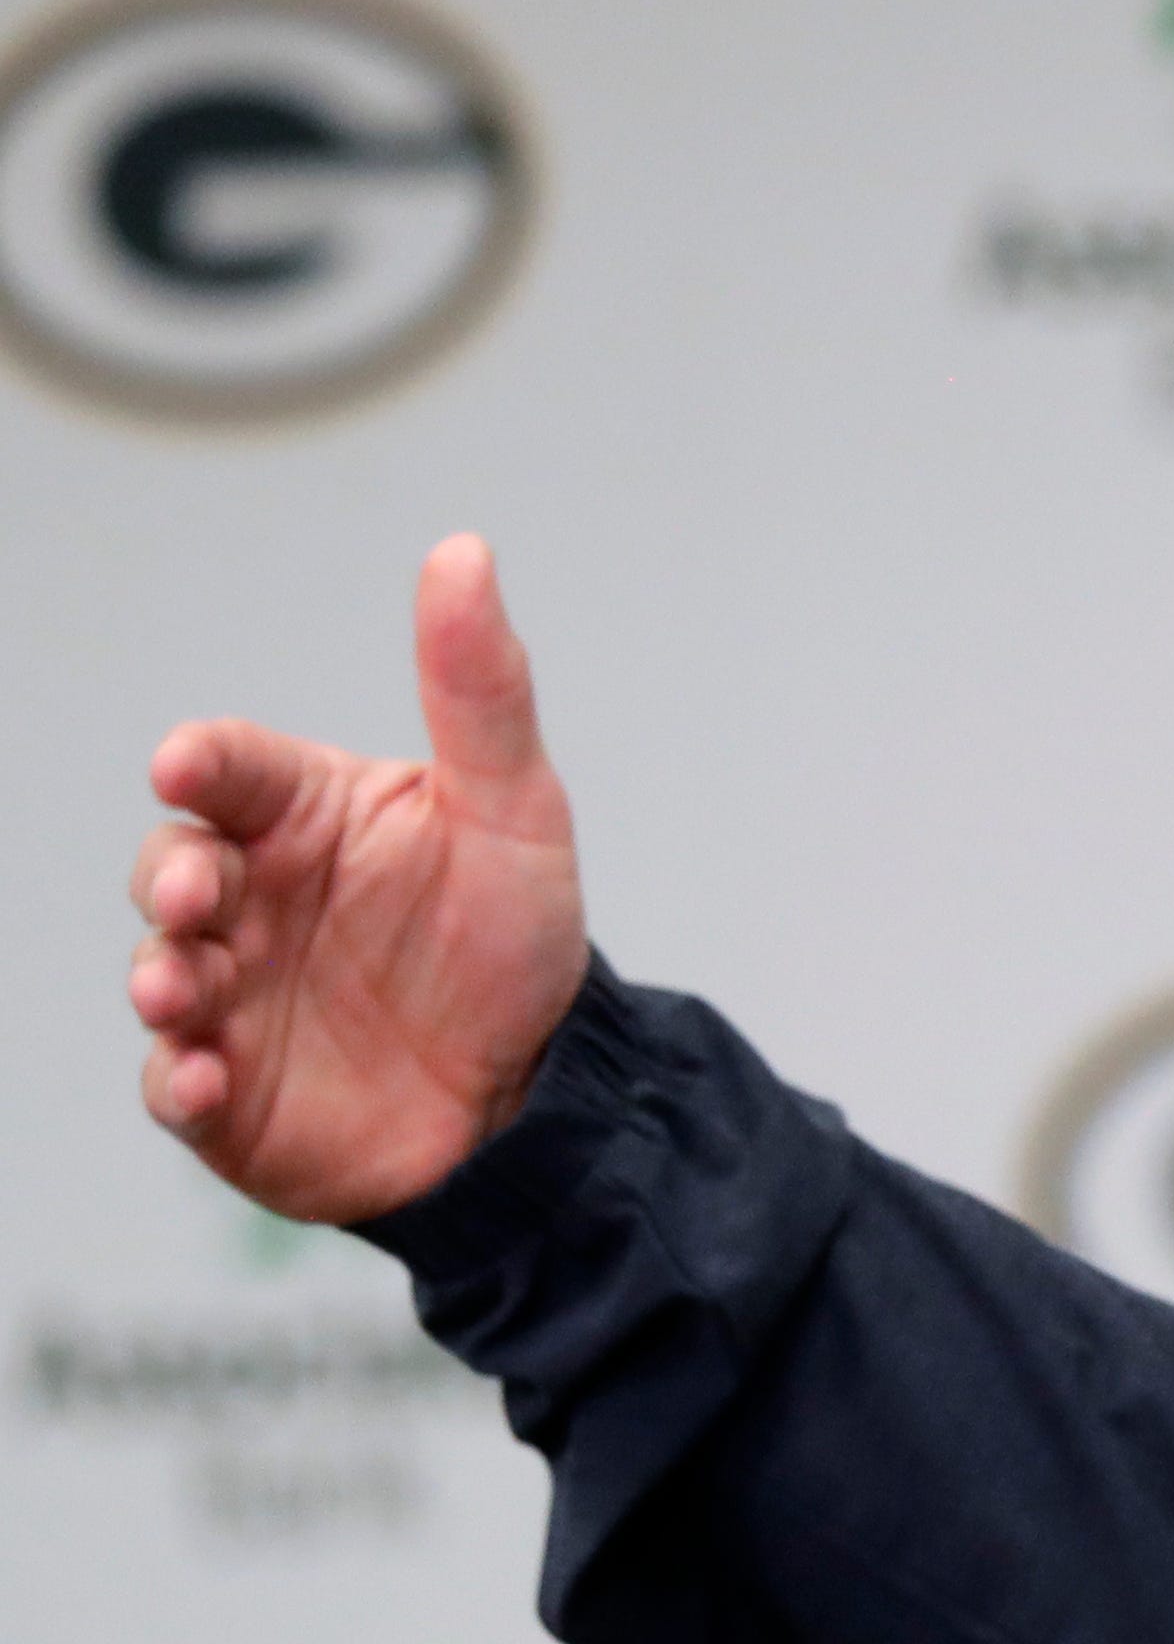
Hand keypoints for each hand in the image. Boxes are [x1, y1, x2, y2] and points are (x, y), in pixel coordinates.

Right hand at [128, 532, 592, 1222]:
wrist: (543, 1090)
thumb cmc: (512, 940)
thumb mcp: (514, 809)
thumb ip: (479, 690)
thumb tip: (463, 551)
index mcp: (305, 818)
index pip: (230, 769)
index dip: (201, 762)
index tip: (187, 765)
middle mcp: (253, 899)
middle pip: (173, 864)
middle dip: (173, 876)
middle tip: (203, 897)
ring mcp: (233, 994)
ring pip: (161, 969)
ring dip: (162, 977)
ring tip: (184, 992)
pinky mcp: (233, 1091)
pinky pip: (176, 1086)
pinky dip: (179, 1081)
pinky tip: (209, 1080)